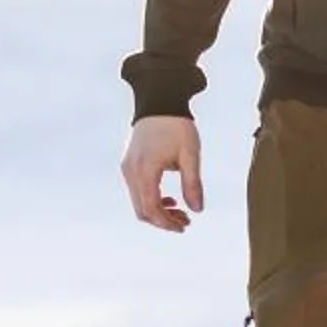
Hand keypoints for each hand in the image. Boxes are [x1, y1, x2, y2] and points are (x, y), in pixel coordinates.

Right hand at [121, 116, 203, 232]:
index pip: (151, 208)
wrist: (159, 101)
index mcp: (145, 170)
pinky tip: (169, 199)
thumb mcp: (190, 155)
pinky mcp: (129, 164)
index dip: (167, 223)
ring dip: (158, 211)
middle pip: (142, 210)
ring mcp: (128, 168)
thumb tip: (198, 210)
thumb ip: (193, 184)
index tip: (184, 226)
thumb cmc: (177, 125)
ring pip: (138, 202)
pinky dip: (151, 199)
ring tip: (180, 211)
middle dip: (163, 221)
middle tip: (185, 221)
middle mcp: (131, 171)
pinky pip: (137, 191)